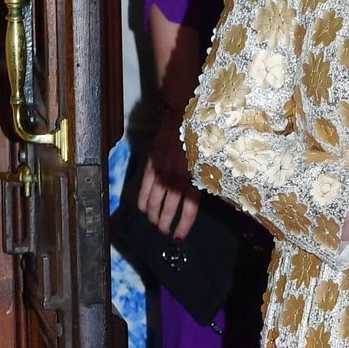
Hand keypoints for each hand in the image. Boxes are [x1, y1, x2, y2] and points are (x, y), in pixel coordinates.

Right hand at [137, 104, 200, 239]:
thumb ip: (201, 176)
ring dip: (154, 215)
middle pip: (170, 206)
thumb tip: (198, 195)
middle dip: (166, 222)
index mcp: (194, 175)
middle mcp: (177, 175)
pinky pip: (144, 185)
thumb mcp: (206, 157)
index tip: (178, 236)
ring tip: (155, 224)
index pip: (189, 207)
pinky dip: (143, 199)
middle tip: (164, 232)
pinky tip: (143, 209)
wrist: (181, 111)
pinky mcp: (151, 162)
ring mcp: (162, 169)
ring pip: (155, 199)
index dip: (183, 223)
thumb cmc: (198, 134)